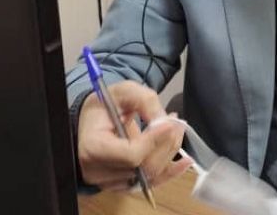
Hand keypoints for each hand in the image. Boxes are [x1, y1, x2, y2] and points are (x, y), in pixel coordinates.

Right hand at [77, 81, 191, 189]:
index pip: (130, 154)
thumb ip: (145, 101)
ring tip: (176, 130)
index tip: (170, 123)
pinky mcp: (120, 185)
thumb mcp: (124, 90)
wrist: (92, 120)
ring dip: (169, 153)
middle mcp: (97, 171)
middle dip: (166, 145)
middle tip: (178, 123)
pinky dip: (169, 172)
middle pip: (143, 167)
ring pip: (150, 176)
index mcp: (92, 147)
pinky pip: (149, 183)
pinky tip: (184, 161)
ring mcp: (108, 182)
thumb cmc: (104, 104)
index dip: (154, 141)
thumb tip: (166, 122)